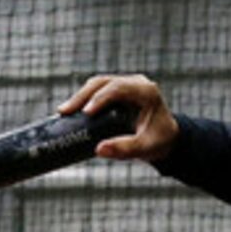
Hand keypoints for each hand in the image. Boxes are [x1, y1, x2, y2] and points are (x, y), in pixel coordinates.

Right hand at [58, 73, 178, 163]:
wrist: (166, 137)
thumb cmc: (159, 141)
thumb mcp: (145, 148)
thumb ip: (125, 149)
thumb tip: (99, 149)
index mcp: (146, 91)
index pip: (118, 88)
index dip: (100, 98)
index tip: (85, 113)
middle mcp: (135, 83)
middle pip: (104, 82)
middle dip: (83, 96)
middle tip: (65, 111)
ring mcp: (126, 84)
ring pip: (98, 83)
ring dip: (80, 96)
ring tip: (64, 112)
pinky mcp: (117, 91)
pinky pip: (98, 89)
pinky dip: (84, 98)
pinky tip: (72, 110)